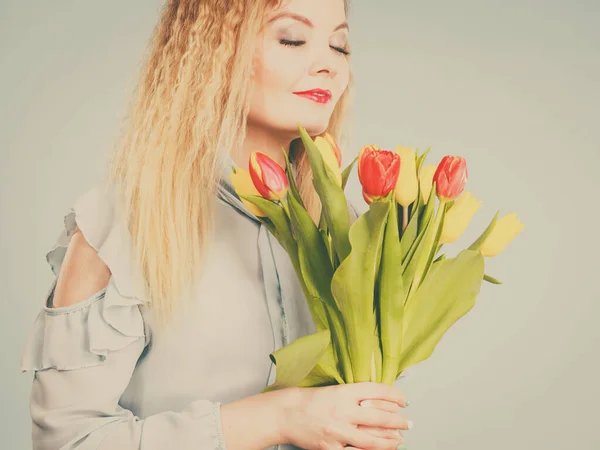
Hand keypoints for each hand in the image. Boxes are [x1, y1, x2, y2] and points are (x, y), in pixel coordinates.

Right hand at [280, 382, 410, 449]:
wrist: (286, 413)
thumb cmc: (310, 401)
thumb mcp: (334, 391)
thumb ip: (355, 396)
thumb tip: (381, 403)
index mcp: (344, 392)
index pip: (376, 391)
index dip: (393, 396)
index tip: (403, 400)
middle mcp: (342, 410)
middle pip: (379, 417)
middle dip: (397, 421)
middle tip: (408, 423)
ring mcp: (337, 431)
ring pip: (371, 439)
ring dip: (389, 441)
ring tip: (399, 440)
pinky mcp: (330, 448)